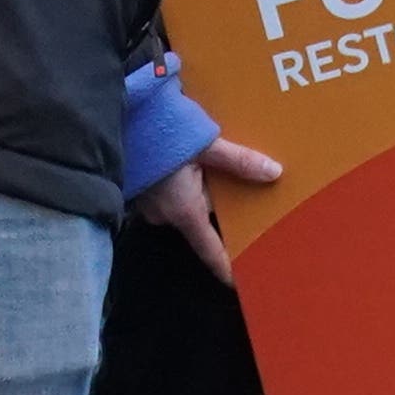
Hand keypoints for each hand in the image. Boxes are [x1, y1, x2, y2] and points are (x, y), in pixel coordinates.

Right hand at [146, 136, 278, 286]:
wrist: (119, 112)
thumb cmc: (162, 129)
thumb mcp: (207, 144)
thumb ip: (239, 161)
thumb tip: (274, 173)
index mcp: (184, 210)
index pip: (210, 249)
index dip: (225, 267)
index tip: (238, 282)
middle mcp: (164, 215)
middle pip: (202, 221)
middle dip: (220, 210)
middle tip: (245, 200)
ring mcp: (148, 204)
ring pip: (185, 205)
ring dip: (200, 192)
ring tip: (216, 174)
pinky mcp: (140, 188)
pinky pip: (170, 196)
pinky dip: (185, 184)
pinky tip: (191, 164)